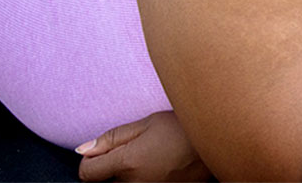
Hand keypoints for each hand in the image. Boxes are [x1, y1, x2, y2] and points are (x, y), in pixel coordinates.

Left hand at [75, 111, 210, 181]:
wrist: (219, 141)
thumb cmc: (183, 128)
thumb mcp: (146, 124)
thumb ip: (111, 138)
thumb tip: (82, 151)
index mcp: (128, 162)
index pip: (86, 173)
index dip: (91, 160)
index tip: (105, 151)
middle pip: (106, 182)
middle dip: (113, 166)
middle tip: (137, 149)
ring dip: (130, 174)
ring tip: (151, 158)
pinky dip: (146, 178)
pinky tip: (161, 166)